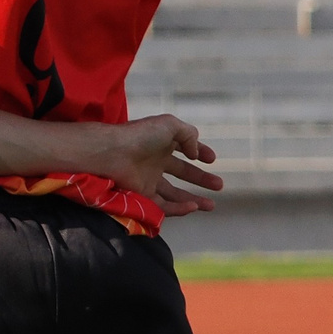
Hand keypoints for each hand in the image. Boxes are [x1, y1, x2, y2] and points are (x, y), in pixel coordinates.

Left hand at [99, 115, 222, 216]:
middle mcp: (155, 161)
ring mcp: (148, 179)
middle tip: (219, 185)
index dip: (199, 152)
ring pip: (174, 193)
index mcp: (161, 143)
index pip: (183, 148)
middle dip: (201, 179)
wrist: (113, 153)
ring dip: (193, 200)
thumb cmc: (141, 136)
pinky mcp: (142, 196)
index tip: (212, 160)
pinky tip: (193, 206)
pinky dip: (179, 208)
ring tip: (211, 205)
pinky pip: (163, 205)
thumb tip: (195, 154)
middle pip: (182, 173)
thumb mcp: (170, 125)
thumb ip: (189, 135)